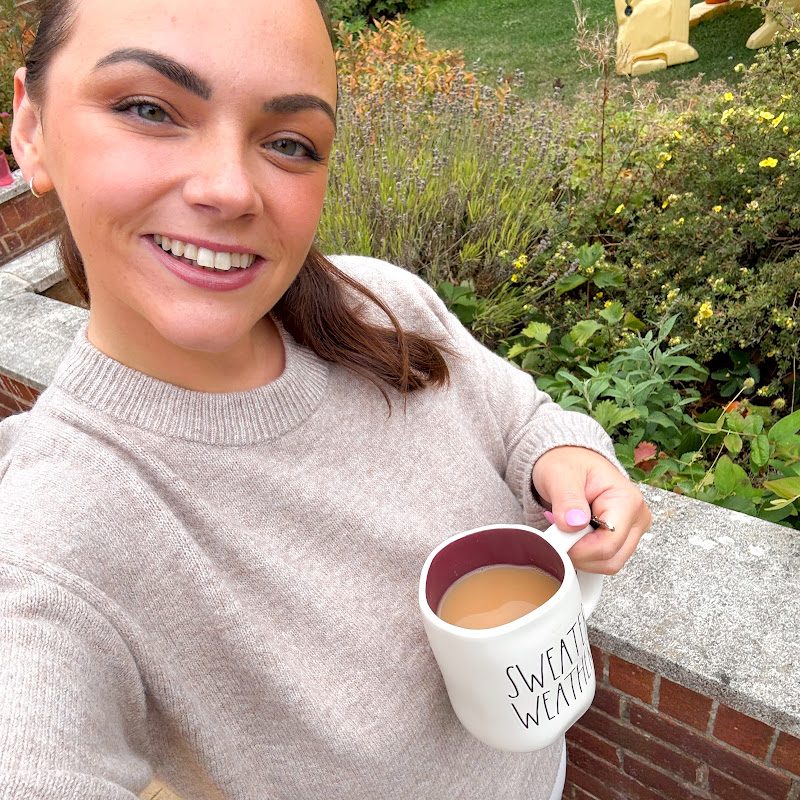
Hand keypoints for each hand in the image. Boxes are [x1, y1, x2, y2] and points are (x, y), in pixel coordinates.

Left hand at [531, 446, 650, 574]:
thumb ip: (567, 499)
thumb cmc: (568, 463)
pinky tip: (574, 536)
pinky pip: (602, 560)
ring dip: (581, 555)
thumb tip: (574, 523)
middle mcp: (637, 518)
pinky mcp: (621, 539)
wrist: (569, 462)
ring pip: (607, 564)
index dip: (579, 549)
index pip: (608, 544)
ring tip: (566, 529)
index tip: (556, 539)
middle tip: (558, 532)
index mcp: (627, 501)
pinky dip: (584, 554)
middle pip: (610, 559)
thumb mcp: (560, 474)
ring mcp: (632, 531)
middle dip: (579, 554)